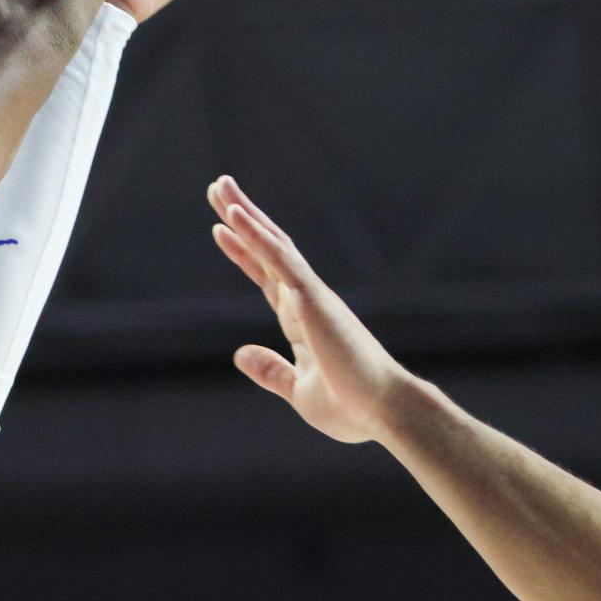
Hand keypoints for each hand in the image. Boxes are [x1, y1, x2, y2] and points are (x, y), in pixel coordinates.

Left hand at [207, 176, 412, 443]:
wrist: (382, 413)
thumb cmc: (350, 407)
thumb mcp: (298, 390)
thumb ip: (270, 370)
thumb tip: (239, 354)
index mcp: (302, 321)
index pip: (266, 276)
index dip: (244, 252)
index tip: (221, 229)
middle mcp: (307, 300)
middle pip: (267, 249)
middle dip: (242, 218)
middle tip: (218, 187)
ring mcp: (311, 296)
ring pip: (272, 244)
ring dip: (244, 214)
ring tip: (219, 187)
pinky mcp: (314, 299)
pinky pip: (280, 260)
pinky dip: (257, 236)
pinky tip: (235, 216)